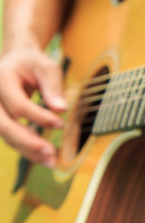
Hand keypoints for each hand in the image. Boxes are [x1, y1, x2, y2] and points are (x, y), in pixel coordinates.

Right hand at [0, 48, 65, 166]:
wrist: (17, 61)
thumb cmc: (33, 63)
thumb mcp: (47, 67)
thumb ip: (53, 86)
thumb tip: (61, 109)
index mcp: (2, 80)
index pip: (18, 105)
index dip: (39, 117)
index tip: (60, 124)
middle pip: (4, 126)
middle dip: (27, 141)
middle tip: (50, 152)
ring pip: (5, 136)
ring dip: (28, 151)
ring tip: (50, 161)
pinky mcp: (1, 121)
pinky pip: (10, 138)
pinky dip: (27, 148)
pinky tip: (43, 157)